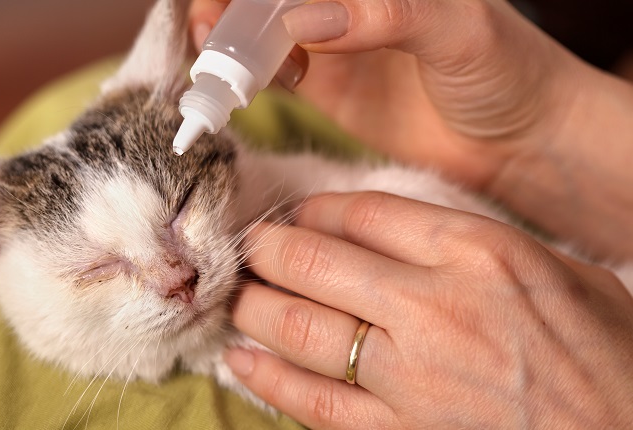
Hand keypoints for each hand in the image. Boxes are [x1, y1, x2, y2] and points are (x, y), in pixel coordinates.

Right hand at [189, 0, 632, 260]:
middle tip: (211, 26)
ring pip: (258, 27)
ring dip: (227, 37)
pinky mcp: (322, 85)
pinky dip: (246, 74)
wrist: (516, 143)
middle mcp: (347, 4)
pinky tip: (244, 82)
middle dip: (229, 5)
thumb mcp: (456, 31)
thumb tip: (301, 18)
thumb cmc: (506, 72)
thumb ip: (385, 15)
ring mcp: (331, 40)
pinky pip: (269, 70)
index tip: (226, 2)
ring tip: (215, 55)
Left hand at [227, 192, 632, 427]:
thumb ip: (468, 242)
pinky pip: (314, 403)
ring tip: (237, 296)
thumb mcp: (556, 271)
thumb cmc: (603, 353)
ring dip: (255, 307)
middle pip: (315, 260)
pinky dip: (268, 378)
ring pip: (301, 328)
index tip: (298, 215)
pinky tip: (241, 360)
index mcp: (478, 253)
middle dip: (267, 249)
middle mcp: (437, 307)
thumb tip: (385, 225)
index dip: (315, 209)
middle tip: (249, 248)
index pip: (363, 211)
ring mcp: (414, 377)